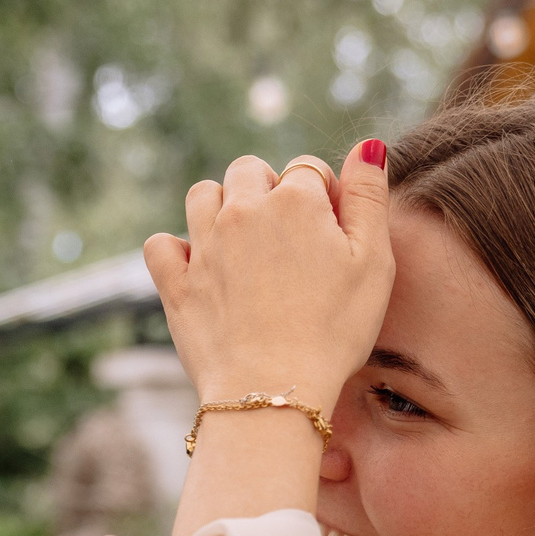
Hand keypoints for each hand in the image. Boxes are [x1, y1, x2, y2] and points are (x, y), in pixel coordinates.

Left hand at [143, 144, 392, 408]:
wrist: (273, 388)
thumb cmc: (334, 330)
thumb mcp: (374, 262)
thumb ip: (370, 196)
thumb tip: (367, 147)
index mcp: (295, 200)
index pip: (307, 168)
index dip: (323, 195)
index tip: (331, 231)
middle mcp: (242, 211)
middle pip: (248, 170)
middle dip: (267, 189)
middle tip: (287, 236)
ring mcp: (203, 246)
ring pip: (201, 195)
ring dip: (220, 207)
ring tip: (243, 244)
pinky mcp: (176, 283)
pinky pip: (160, 244)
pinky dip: (174, 249)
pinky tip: (198, 267)